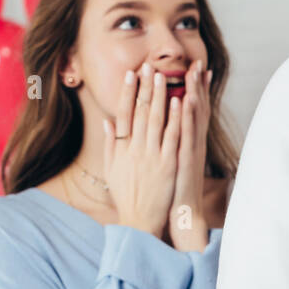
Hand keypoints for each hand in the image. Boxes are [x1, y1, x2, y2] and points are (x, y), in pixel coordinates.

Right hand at [103, 62, 180, 237]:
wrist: (139, 221)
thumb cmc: (126, 196)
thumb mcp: (112, 170)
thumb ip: (110, 144)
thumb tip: (108, 121)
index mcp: (121, 149)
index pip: (123, 114)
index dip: (127, 92)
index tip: (131, 74)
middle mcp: (134, 150)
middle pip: (139, 112)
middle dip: (145, 87)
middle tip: (149, 66)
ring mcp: (151, 157)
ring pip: (156, 120)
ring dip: (160, 96)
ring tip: (164, 76)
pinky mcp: (167, 165)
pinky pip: (172, 137)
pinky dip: (175, 118)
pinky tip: (180, 101)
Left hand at [167, 59, 212, 251]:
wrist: (182, 214)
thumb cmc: (173, 190)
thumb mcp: (171, 163)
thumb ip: (168, 145)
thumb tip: (165, 131)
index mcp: (187, 142)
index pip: (191, 110)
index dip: (193, 89)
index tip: (194, 69)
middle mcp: (192, 143)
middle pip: (197, 108)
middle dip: (197, 84)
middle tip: (198, 61)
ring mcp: (190, 149)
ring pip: (194, 116)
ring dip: (194, 92)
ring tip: (194, 71)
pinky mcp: (186, 158)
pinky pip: (187, 133)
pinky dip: (187, 116)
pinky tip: (186, 99)